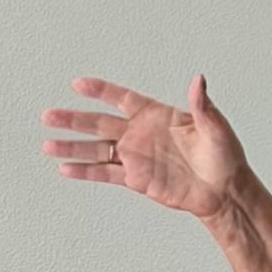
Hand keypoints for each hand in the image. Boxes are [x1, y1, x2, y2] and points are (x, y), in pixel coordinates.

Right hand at [40, 73, 248, 223]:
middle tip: (49, 115)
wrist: (224, 191)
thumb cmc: (224, 156)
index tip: (79, 85)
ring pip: (97, 150)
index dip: (101, 92)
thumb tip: (199, 80)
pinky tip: (65, 169)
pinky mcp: (135, 179)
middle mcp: (141, 134)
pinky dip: (85, 172)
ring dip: (72, 147)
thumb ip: (202, 105)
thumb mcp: (216, 127)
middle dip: (74, 120)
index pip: (123, 99)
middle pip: (100, 124)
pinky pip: (105, 173)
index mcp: (157, 115)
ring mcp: (136, 157)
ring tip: (48, 144)